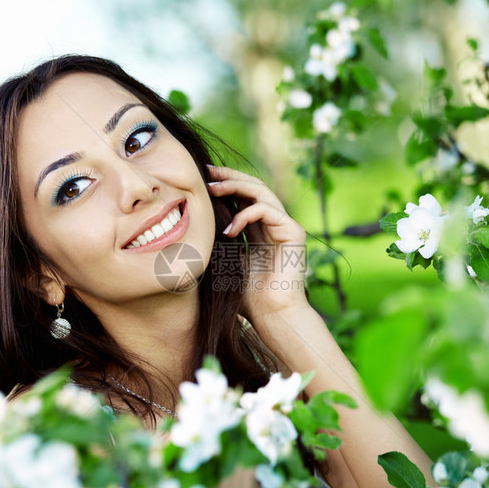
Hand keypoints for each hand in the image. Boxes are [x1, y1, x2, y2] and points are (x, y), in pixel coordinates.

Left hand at [207, 165, 308, 320]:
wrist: (271, 316)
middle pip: (254, 187)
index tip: (201, 178)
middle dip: (229, 177)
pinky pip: (268, 210)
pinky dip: (246, 214)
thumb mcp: (225, 262)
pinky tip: (228, 229)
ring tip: (212, 189)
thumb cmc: (247, 297)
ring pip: (262, 192)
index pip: (243, 197)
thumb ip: (218, 240)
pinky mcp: (294, 232)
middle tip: (206, 172)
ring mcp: (286, 227)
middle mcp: (274, 225)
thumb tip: (194, 220)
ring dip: (235, 186)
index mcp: (259, 231)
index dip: (224, 184)